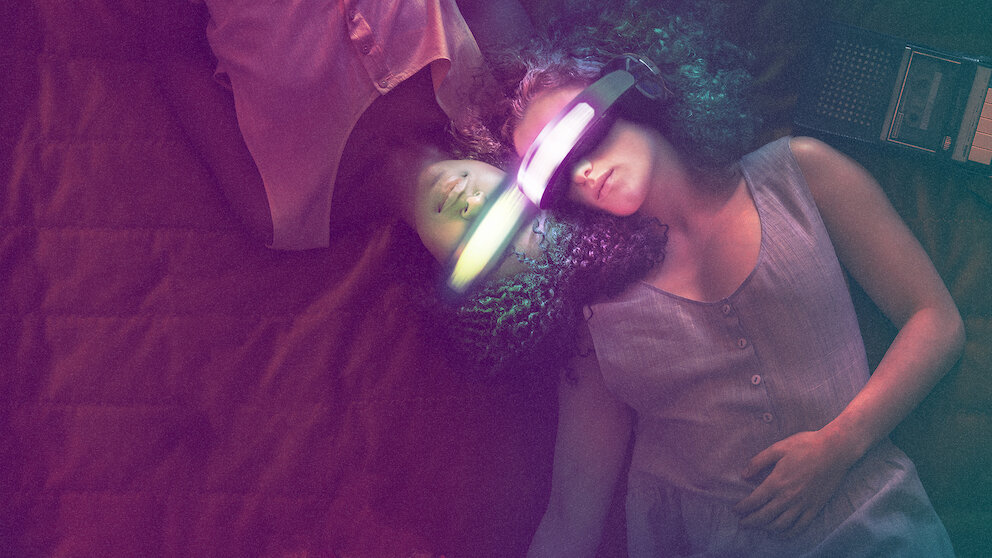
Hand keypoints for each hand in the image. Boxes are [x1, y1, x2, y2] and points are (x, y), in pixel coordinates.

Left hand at [733, 430, 858, 536]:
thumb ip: (758, 462)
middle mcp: (788, 497)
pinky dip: (788, 533)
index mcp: (776, 482)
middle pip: (764, 516)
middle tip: (742, 523)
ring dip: (766, 528)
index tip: (735, 510)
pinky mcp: (815, 508)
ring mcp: (802, 504)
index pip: (754, 501)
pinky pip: (800, 527)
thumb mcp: (777, 448)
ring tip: (758, 528)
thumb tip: (744, 475)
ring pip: (780, 525)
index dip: (742, 508)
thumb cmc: (805, 446)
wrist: (834, 450)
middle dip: (750, 522)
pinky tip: (780, 534)